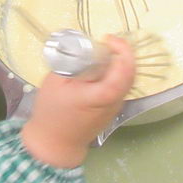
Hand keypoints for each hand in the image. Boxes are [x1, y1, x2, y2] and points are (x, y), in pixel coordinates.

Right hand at [21, 35, 135, 167]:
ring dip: (122, 61)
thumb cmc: (52, 112)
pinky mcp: (114, 108)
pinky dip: (118, 72)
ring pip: (128, 79)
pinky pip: (122, 86)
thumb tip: (87, 50)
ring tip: (105, 51)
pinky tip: (103, 67)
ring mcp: (116, 106)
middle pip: (130, 74)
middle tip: (108, 41)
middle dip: (124, 52)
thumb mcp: (55, 82)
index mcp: (100, 96)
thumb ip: (73, 64)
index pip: (122, 74)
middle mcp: (113, 102)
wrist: (56, 142)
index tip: (108, 40)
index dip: (122, 53)